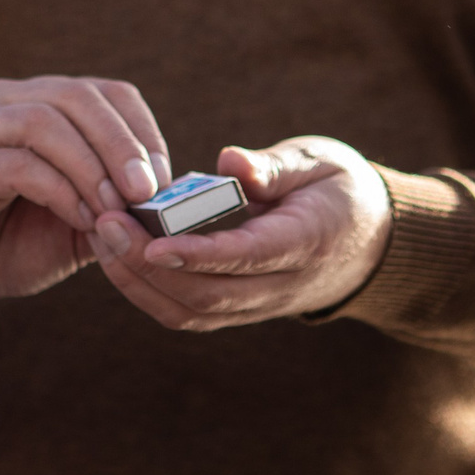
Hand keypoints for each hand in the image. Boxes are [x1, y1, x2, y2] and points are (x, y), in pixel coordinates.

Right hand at [0, 77, 170, 319]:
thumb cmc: (7, 243)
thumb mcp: (77, 220)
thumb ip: (116, 203)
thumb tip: (171, 200)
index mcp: (37, 103)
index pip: (106, 92)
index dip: (142, 131)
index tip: (164, 181)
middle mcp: (3, 102)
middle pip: (78, 96)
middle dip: (122, 143)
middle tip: (147, 192)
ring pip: (46, 121)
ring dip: (92, 166)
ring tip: (115, 210)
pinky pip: (18, 163)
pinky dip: (60, 190)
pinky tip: (81, 220)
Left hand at [91, 137, 392, 329]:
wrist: (372, 242)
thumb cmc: (338, 190)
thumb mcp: (318, 163)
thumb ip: (273, 167)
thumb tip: (229, 161)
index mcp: (305, 242)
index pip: (245, 257)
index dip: (198, 255)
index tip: (152, 242)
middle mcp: (281, 285)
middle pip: (209, 295)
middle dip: (148, 266)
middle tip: (105, 223)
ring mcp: (260, 305)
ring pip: (193, 313)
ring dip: (139, 282)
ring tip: (102, 236)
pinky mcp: (241, 309)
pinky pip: (190, 313)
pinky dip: (148, 291)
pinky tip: (117, 256)